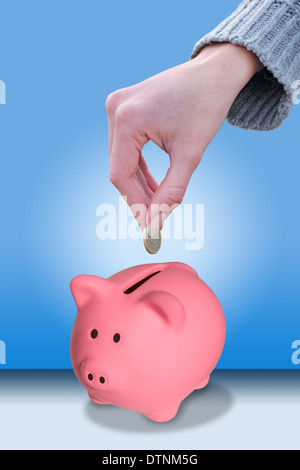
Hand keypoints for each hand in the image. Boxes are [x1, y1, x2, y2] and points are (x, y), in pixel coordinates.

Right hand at [105, 43, 261, 233]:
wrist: (215, 72)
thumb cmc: (206, 106)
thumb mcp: (190, 154)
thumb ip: (171, 191)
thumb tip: (155, 223)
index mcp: (128, 118)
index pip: (121, 174)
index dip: (134, 204)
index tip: (149, 228)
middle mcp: (116, 109)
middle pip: (119, 168)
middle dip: (138, 196)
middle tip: (155, 220)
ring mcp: (117, 106)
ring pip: (122, 159)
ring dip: (139, 184)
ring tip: (158, 203)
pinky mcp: (124, 108)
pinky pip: (126, 147)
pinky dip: (139, 167)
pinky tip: (153, 184)